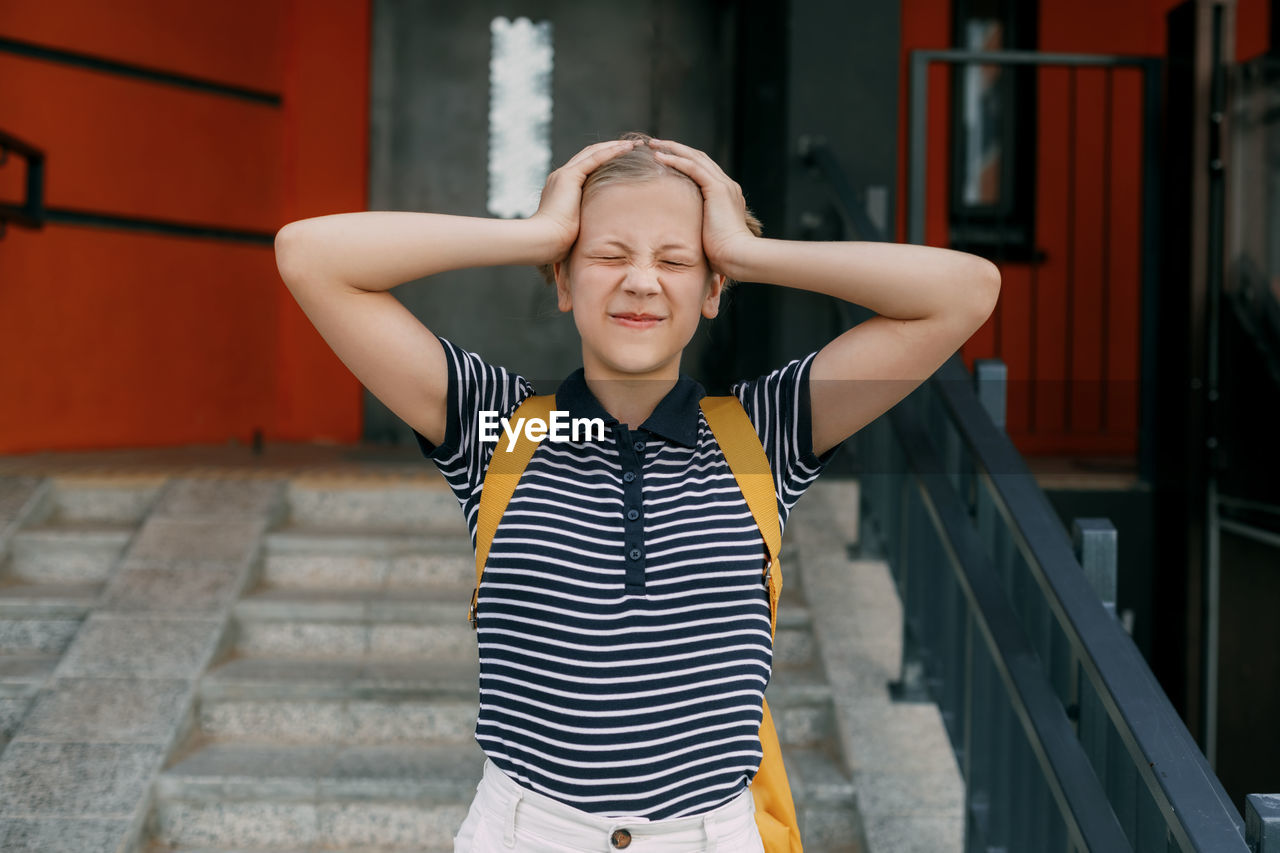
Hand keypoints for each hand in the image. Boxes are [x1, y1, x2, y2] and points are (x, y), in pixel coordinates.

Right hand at [528, 138, 639, 262]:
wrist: (543, 241)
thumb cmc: (558, 242)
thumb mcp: (575, 228)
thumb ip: (584, 223)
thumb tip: (599, 234)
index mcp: (561, 188)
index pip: (585, 168)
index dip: (604, 161)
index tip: (623, 161)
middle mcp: (561, 177)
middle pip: (589, 155)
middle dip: (611, 149)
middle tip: (632, 147)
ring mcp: (564, 174)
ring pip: (593, 152)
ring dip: (614, 146)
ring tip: (634, 144)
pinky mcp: (569, 176)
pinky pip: (594, 158)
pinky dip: (611, 151)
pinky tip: (627, 148)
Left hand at [648, 139, 754, 274]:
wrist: (737, 256)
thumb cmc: (723, 255)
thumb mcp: (708, 235)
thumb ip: (700, 228)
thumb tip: (684, 235)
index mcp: (726, 195)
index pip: (703, 169)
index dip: (684, 160)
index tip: (665, 157)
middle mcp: (727, 185)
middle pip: (699, 157)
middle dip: (677, 148)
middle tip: (655, 144)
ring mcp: (724, 185)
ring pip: (695, 157)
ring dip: (673, 148)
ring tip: (652, 145)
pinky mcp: (717, 189)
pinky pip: (693, 167)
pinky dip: (675, 159)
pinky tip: (659, 157)